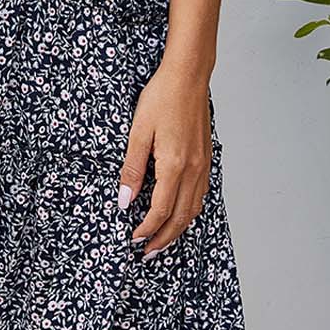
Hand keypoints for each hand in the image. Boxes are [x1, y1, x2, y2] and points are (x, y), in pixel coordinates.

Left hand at [119, 66, 212, 256]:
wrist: (188, 76)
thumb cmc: (162, 97)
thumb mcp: (138, 132)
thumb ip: (132, 169)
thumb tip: (124, 199)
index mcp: (174, 165)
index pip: (159, 210)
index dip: (146, 229)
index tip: (133, 238)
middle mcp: (192, 170)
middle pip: (180, 217)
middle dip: (163, 239)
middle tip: (147, 252)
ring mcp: (203, 164)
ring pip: (193, 208)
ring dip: (178, 228)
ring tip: (162, 240)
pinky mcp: (206, 157)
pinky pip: (200, 194)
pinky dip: (189, 210)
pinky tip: (179, 211)